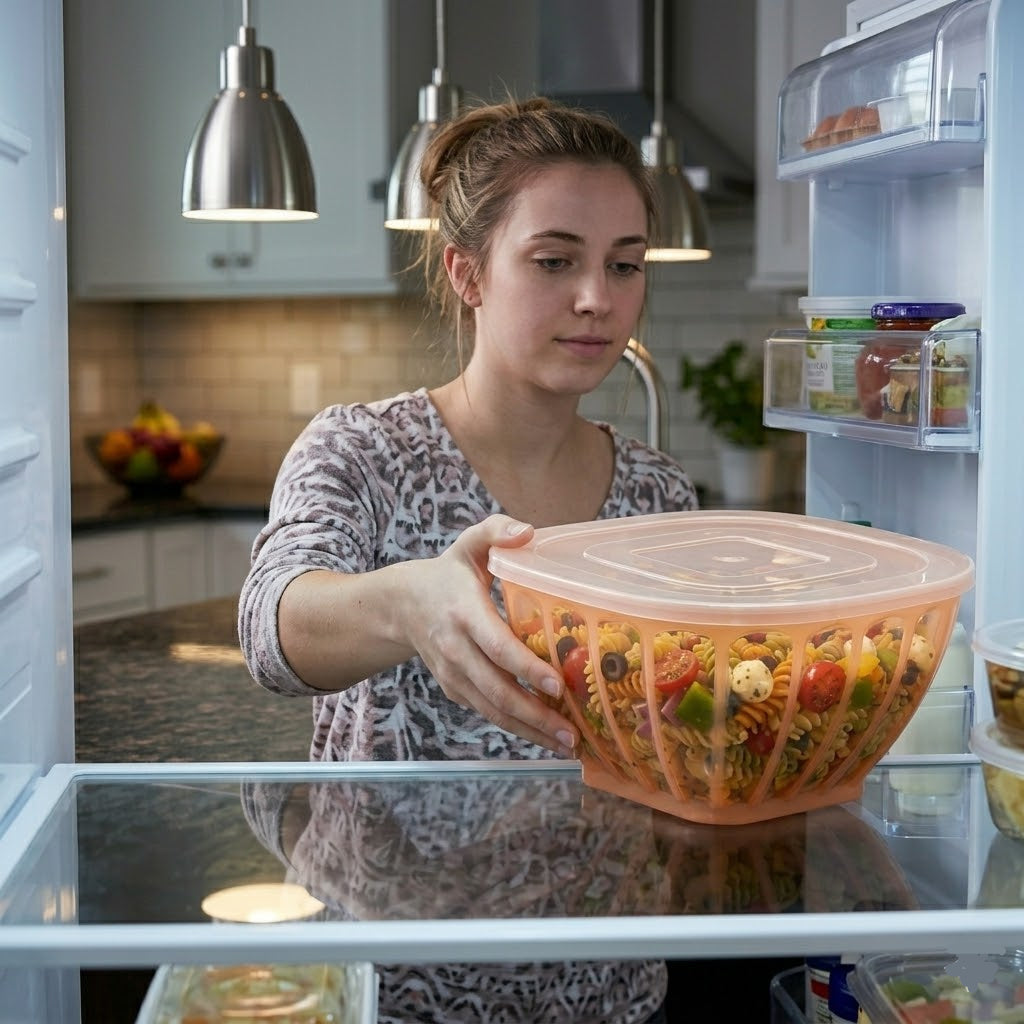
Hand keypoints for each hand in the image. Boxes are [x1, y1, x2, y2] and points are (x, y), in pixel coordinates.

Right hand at [402, 514, 578, 755]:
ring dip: (530, 732)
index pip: (496, 645)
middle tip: (574, 733)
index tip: (557, 685)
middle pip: (497, 690)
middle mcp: (455, 649)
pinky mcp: (454, 689)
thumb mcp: (470, 544)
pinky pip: (487, 712)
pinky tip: (546, 736)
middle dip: (536, 715)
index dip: (526, 668)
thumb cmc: (448, 573)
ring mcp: (453, 674)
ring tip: (569, 746)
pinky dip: (516, 728)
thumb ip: (496, 531)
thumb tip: (528, 533)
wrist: (400, 605)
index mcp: (464, 612)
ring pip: (492, 710)